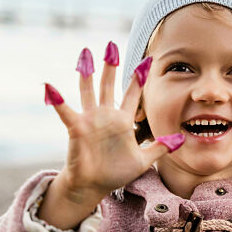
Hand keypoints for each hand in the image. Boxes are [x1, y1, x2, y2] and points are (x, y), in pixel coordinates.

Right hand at [44, 43, 184, 202]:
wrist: (95, 186)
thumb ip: (160, 147)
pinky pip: (66, 111)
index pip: (132, 94)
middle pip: (109, 85)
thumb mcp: (143, 160)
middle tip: (111, 45)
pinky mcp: (77, 128)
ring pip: (88, 91)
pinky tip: (50, 86)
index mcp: (122, 121)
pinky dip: (57, 100)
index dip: (139, 78)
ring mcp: (90, 120)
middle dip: (111, 66)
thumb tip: (181, 139)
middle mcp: (106, 116)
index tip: (147, 60)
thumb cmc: (116, 172)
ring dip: (86, 73)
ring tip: (85, 53)